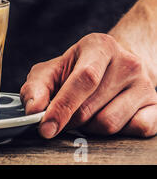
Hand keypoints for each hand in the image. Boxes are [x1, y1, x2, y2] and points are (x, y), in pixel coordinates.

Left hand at [20, 33, 156, 138]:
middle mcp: (127, 61)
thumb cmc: (76, 69)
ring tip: (86, 113)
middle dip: (69, 120)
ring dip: (89, 127)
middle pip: (91, 107)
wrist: (112, 66)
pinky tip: (106, 116)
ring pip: (109, 123)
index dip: (62, 106)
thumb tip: (34, 110)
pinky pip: (135, 130)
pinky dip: (116, 132)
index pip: (84, 79)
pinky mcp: (155, 105)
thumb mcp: (50, 71)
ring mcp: (144, 83)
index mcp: (99, 46)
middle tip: (63, 116)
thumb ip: (35, 88)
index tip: (46, 127)